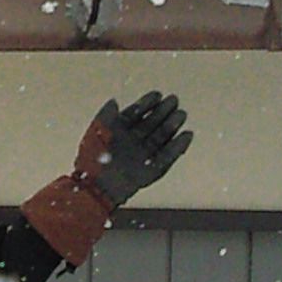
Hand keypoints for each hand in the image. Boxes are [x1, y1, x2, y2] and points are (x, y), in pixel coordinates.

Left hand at [75, 92, 191, 207]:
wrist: (98, 187)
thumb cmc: (94, 159)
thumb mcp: (97, 132)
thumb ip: (106, 115)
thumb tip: (114, 101)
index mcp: (119, 133)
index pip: (135, 115)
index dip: (146, 104)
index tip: (157, 94)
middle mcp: (132, 143)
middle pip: (151, 123)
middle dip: (162, 112)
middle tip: (174, 100)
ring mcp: (143, 156)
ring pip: (161, 137)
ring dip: (172, 125)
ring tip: (181, 114)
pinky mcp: (153, 169)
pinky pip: (168, 156)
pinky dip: (178, 146)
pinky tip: (187, 135)